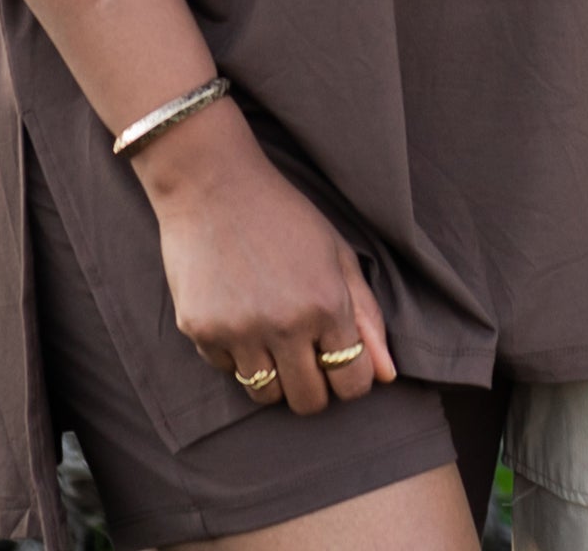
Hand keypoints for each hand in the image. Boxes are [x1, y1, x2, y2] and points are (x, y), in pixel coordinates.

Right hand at [133, 101, 397, 411]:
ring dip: (274, 375)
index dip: (351, 378)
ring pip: (265, 396)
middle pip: (309, 402)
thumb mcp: (336, 253)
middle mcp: (285, 326)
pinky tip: (236, 313)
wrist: (212, 185)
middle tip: (306, 352)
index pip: (352, 383)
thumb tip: (387, 375)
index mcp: (327, 303)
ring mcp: (239, 333)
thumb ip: (366, 314)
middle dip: (314, 385)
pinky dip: (235, 354)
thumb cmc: (283, 215)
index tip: (342, 361)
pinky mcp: (200, 333)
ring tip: (271, 332)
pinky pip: (226, 371)